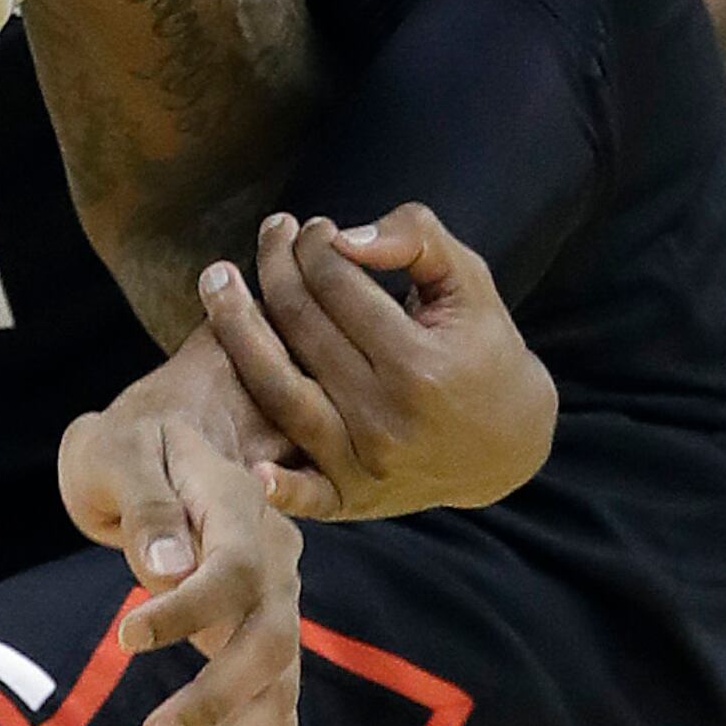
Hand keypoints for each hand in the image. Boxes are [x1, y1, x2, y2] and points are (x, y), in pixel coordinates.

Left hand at [56, 393, 301, 725]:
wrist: (164, 438)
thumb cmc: (131, 441)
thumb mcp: (122, 449)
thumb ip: (146, 502)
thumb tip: (166, 566)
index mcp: (241, 507)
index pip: (233, 569)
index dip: (187, 611)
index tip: (125, 641)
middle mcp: (275, 561)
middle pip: (270, 643)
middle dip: (217, 702)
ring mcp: (275, 605)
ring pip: (279, 689)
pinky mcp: (259, 641)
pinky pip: (271, 708)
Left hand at [198, 205, 556, 519]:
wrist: (510, 442)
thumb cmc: (482, 349)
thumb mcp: (468, 284)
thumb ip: (416, 240)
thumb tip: (343, 237)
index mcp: (421, 364)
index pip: (340, 289)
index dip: (317, 247)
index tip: (313, 227)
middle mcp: (389, 417)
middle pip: (304, 331)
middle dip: (276, 270)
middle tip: (267, 234)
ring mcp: (366, 463)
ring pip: (281, 394)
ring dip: (236, 335)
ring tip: (215, 282)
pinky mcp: (352, 498)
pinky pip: (305, 493)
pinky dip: (280, 487)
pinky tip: (253, 468)